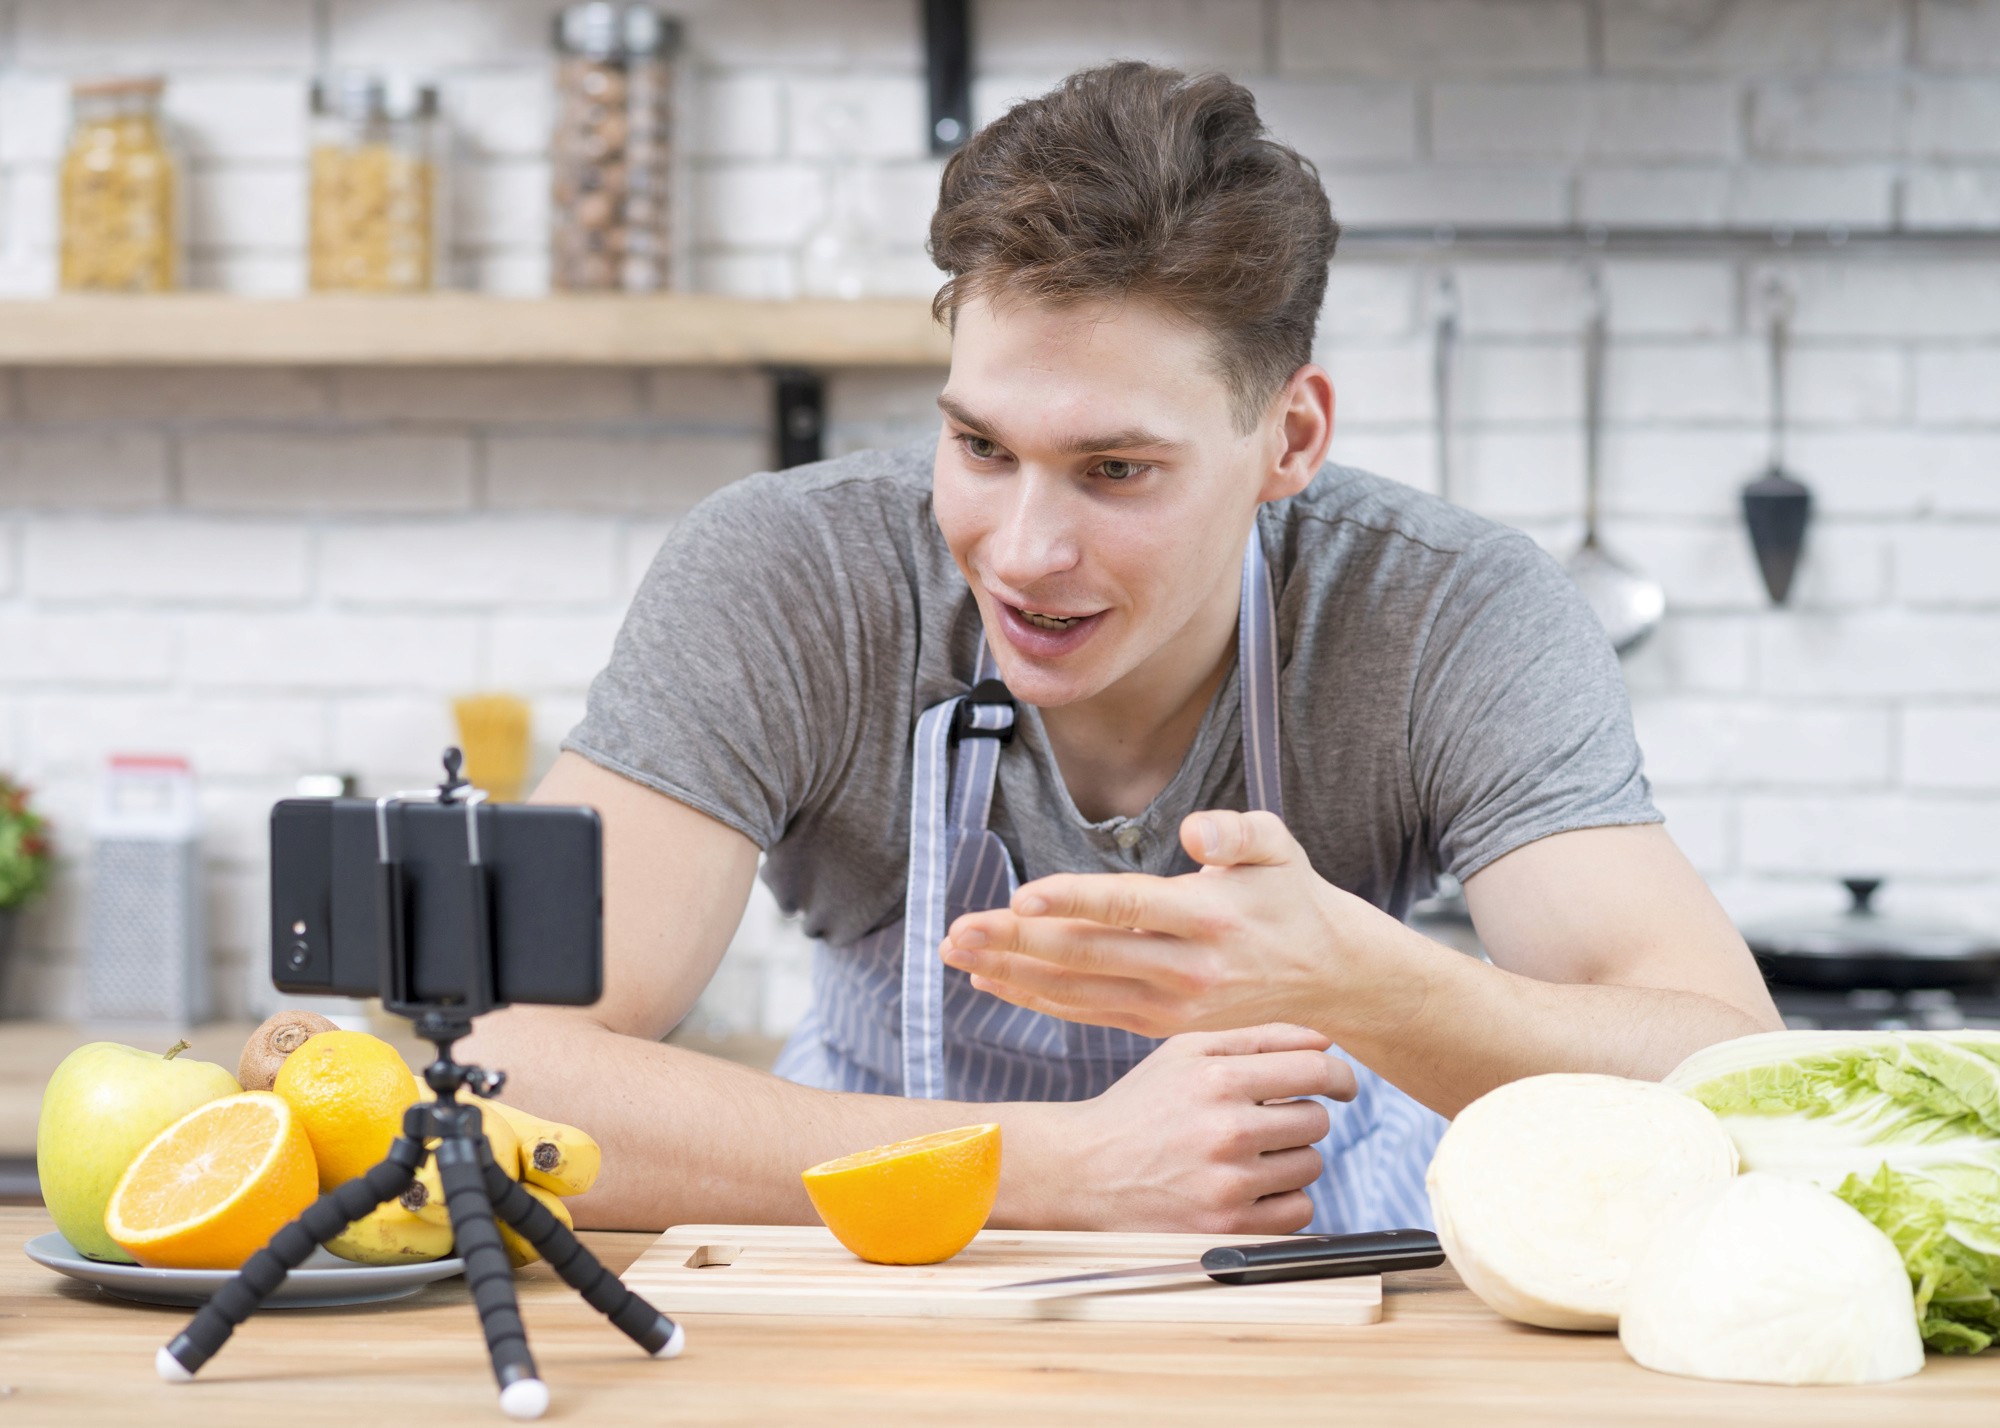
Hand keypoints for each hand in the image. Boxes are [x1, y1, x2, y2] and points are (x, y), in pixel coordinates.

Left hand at [943, 809, 1385, 1039]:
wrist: (1327, 975)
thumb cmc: (1291, 896)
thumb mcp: (1279, 847)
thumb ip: (1239, 832)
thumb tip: (1197, 833)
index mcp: (1209, 919)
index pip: (1128, 908)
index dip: (1072, 903)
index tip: (1021, 897)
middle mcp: (1185, 970)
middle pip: (1087, 956)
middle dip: (1016, 943)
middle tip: (956, 930)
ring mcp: (1168, 1005)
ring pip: (1076, 992)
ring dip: (1011, 974)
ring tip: (956, 953)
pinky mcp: (1156, 1024)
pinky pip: (1085, 1013)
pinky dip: (1036, 999)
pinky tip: (993, 981)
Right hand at [1050, 1023, 1354, 1233]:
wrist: (1083, 1171)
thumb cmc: (1140, 1106)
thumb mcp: (1186, 1053)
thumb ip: (1258, 1038)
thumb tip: (1326, 1042)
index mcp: (1218, 1078)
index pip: (1316, 1071)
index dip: (1339, 1076)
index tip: (1341, 1085)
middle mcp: (1227, 1130)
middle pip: (1316, 1121)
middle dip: (1297, 1118)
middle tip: (1260, 1122)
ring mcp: (1229, 1184)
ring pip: (1310, 1167)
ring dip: (1288, 1160)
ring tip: (1242, 1156)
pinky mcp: (1229, 1228)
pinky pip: (1298, 1211)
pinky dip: (1282, 1200)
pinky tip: (1247, 1188)